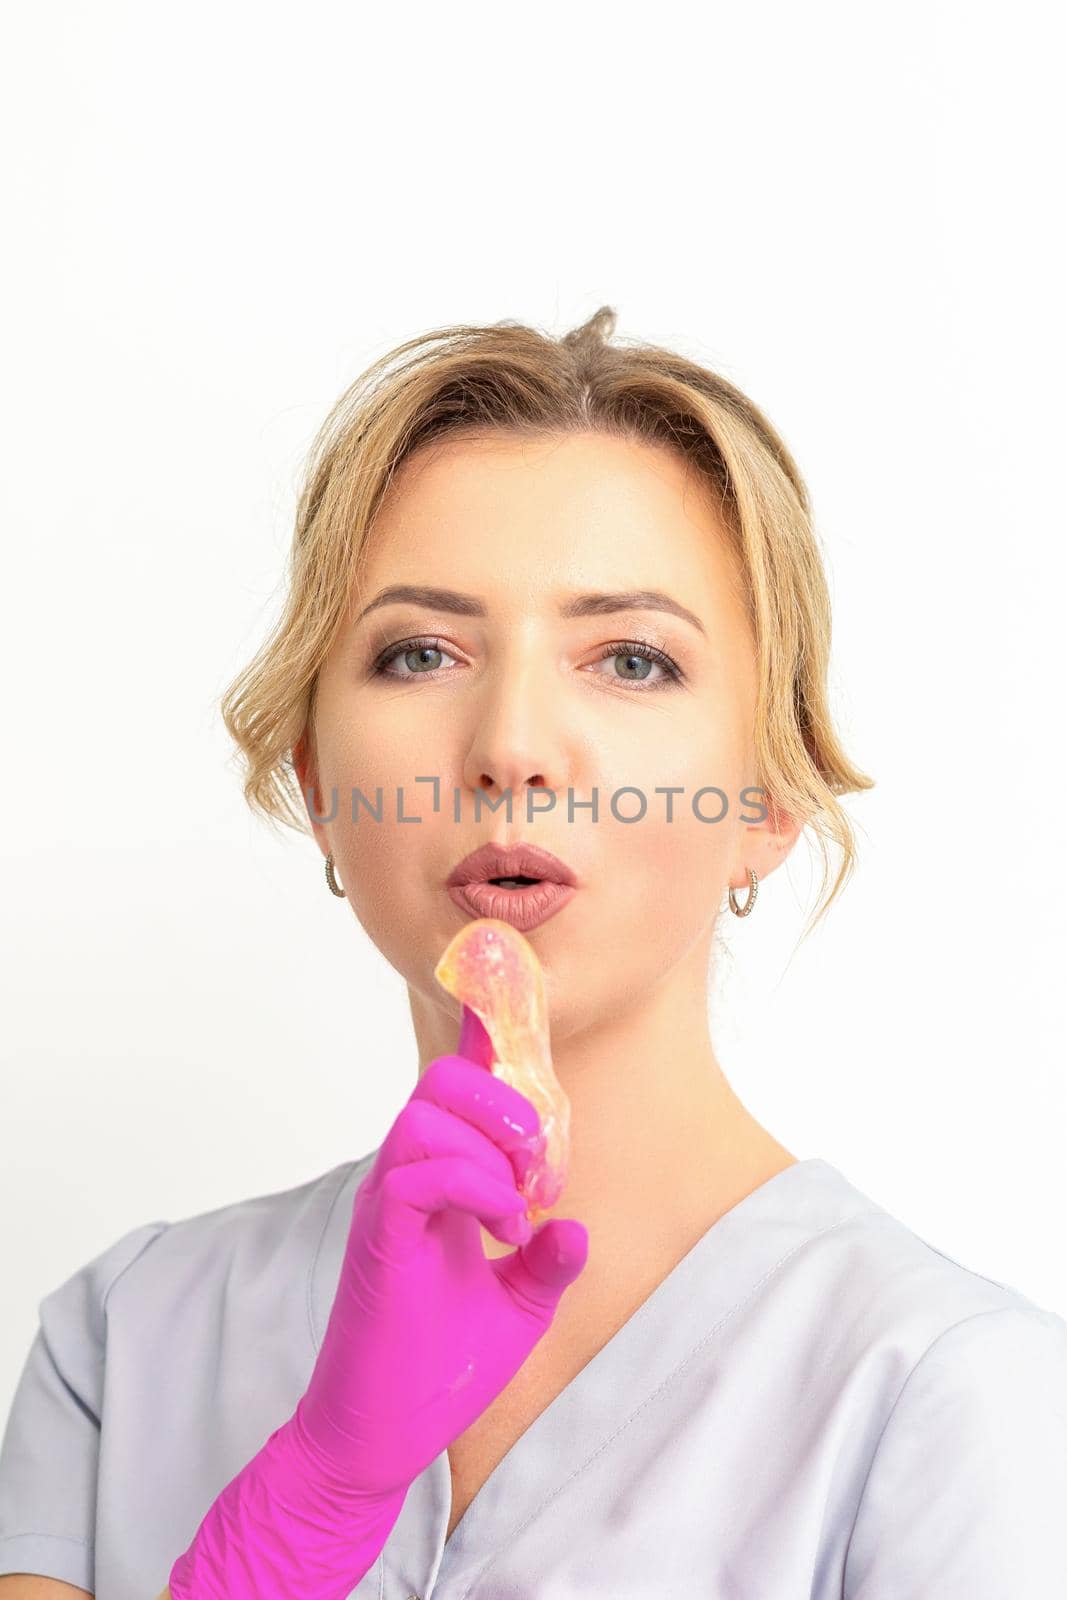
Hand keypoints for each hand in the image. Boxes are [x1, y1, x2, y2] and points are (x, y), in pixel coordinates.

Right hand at [295, 1003, 589, 1497]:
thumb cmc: (436, 1369)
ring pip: (427, 1112)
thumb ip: (546, 1264)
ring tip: (519, 1206)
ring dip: (491, 1144)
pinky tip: (502, 1228)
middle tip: (540, 1167)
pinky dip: (472, 1185)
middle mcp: (406, 1177)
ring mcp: (387, 1201)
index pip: (457, 1095)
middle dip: (505, 1102)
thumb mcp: (517, 1309)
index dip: (484, 1041)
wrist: (380, 1434)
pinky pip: (416, 1169)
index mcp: (436, 1181)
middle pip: (443, 1080)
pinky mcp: (378, 1234)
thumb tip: (580, 1229)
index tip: (509, 998)